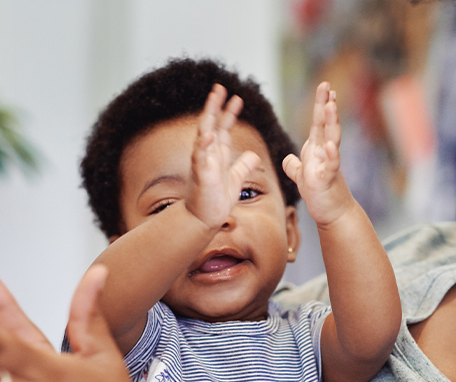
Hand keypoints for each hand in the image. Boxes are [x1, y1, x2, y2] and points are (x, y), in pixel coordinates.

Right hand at [186, 83, 261, 227]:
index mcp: (218, 155)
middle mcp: (209, 155)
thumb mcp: (235, 180)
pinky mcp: (200, 175)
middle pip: (212, 124)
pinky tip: (208, 134)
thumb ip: (243, 166)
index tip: (237, 98)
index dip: (229, 113)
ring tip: (213, 99)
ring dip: (208, 116)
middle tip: (221, 87)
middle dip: (216, 106)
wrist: (203, 219)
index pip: (223, 128)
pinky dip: (204, 145)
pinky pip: (200, 157)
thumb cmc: (215, 201)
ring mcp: (203, 163)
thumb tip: (254, 155)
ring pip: (204, 134)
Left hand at [282, 82, 354, 225]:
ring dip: (332, 123)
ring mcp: (328, 165)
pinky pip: (331, 165)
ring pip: (332, 140)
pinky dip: (331, 155)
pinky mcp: (328, 179)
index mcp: (316, 150)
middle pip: (326, 125)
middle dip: (326, 105)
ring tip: (331, 106)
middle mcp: (324, 153)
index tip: (325, 88)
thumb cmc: (320, 195)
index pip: (318, 123)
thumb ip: (294, 166)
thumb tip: (287, 159)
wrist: (333, 214)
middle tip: (327, 87)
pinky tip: (330, 146)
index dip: (321, 105)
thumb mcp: (302, 178)